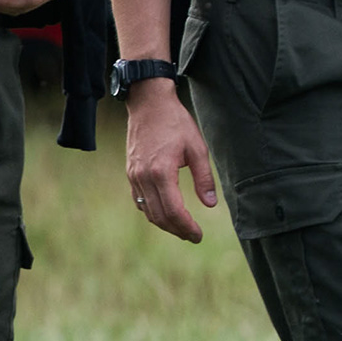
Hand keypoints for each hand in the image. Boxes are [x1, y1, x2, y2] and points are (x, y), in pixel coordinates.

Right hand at [123, 77, 216, 241]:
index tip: (198, 236)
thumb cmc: (175, 122)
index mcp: (162, 172)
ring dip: (164, 224)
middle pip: (160, 216)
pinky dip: (152, 211)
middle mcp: (144, 177)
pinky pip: (139, 201)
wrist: (148, 104)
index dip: (187, 228)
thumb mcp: (197, 148)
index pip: (174, 211)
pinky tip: (164, 212)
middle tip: (193, 236)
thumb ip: (204, 178)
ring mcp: (134, 176)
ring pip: (147, 211)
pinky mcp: (130, 173)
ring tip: (181, 228)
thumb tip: (211, 204)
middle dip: (177, 230)